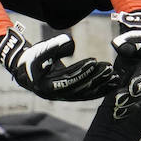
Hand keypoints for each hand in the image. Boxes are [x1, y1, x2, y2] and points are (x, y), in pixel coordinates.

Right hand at [0, 25, 115, 100]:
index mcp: (47, 86)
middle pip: (80, 89)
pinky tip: (112, 85)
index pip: (68, 79)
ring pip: (86, 94)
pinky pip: (87, 95)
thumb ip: (54, 46)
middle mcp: (56, 95)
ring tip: (115, 77)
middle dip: (96, 78)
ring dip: (101, 86)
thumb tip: (71, 43)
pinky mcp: (71, 96)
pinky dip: (100, 90)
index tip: (94, 61)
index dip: (82, 71)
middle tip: (109, 69)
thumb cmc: (31, 60)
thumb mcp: (39, 51)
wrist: (25, 72)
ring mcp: (64, 97)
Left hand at [110, 10, 140, 119]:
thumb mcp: (133, 37)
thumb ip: (126, 42)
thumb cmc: (137, 40)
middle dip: (131, 97)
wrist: (140, 47)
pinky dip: (125, 112)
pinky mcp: (138, 93)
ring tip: (114, 113)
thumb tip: (119, 46)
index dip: (140, 81)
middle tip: (117, 102)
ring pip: (139, 101)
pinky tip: (115, 118)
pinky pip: (134, 104)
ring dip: (127, 108)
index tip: (131, 88)